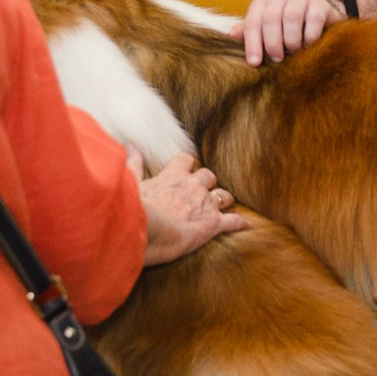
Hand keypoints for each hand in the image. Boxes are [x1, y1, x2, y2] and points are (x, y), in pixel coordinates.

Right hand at [131, 150, 246, 265]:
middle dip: (207, 182)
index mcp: (174, 175)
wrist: (150, 229)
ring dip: (223, 199)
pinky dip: (240, 223)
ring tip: (223, 204)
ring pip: (224, 195)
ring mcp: (206, 204)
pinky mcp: (214, 224)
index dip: (188, 165)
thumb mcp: (132, 182)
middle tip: (203, 191)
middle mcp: (194, 185)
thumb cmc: (136, 207)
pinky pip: (233, 221)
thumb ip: (134, 163)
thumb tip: (130, 146)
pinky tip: (246, 225)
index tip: (186, 169)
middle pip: (209, 176)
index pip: (186, 160)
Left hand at [231, 0, 344, 65]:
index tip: (254, 62)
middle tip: (277, 59)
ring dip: (291, 40)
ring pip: (292, 17)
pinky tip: (308, 45)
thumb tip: (230, 35)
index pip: (253, 20)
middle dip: (272, 42)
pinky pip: (313, 20)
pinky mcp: (320, 4)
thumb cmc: (287, 26)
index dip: (252, 43)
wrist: (319, 18)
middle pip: (271, 17)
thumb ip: (250, 31)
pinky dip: (310, 37)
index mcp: (264, 0)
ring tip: (294, 52)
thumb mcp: (266, 29)